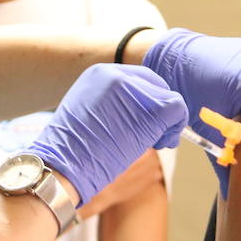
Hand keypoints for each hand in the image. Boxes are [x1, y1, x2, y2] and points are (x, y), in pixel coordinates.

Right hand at [28, 64, 186, 208]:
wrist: (63, 166)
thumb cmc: (71, 151)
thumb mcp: (87, 114)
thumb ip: (112, 105)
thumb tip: (137, 111)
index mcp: (99, 74)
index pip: (140, 79)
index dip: (148, 102)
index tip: (144, 122)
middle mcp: (117, 75)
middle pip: (157, 86)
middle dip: (160, 111)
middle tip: (154, 136)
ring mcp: (134, 91)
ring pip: (171, 99)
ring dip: (168, 123)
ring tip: (156, 143)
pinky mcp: (150, 109)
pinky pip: (178, 111)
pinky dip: (175, 129)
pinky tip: (161, 144)